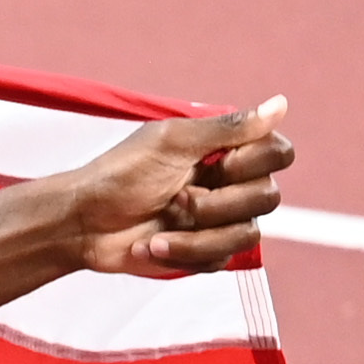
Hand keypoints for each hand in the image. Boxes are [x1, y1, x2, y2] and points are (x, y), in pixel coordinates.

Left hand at [55, 98, 291, 276]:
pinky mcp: (204, 252)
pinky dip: (184, 253)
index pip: (279, 154)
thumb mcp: (172, 141)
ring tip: (161, 224)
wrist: (82, 223)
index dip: (251, 162)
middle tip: (176, 196)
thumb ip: (228, 127)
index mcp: (227, 150)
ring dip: (198, 233)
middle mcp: (230, 184)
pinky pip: (223, 259)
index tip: (213, 161)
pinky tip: (153, 244)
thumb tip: (281, 104)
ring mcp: (219, 221)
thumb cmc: (121, 174)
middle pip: (268, 197)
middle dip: (217, 202)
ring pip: (248, 234)